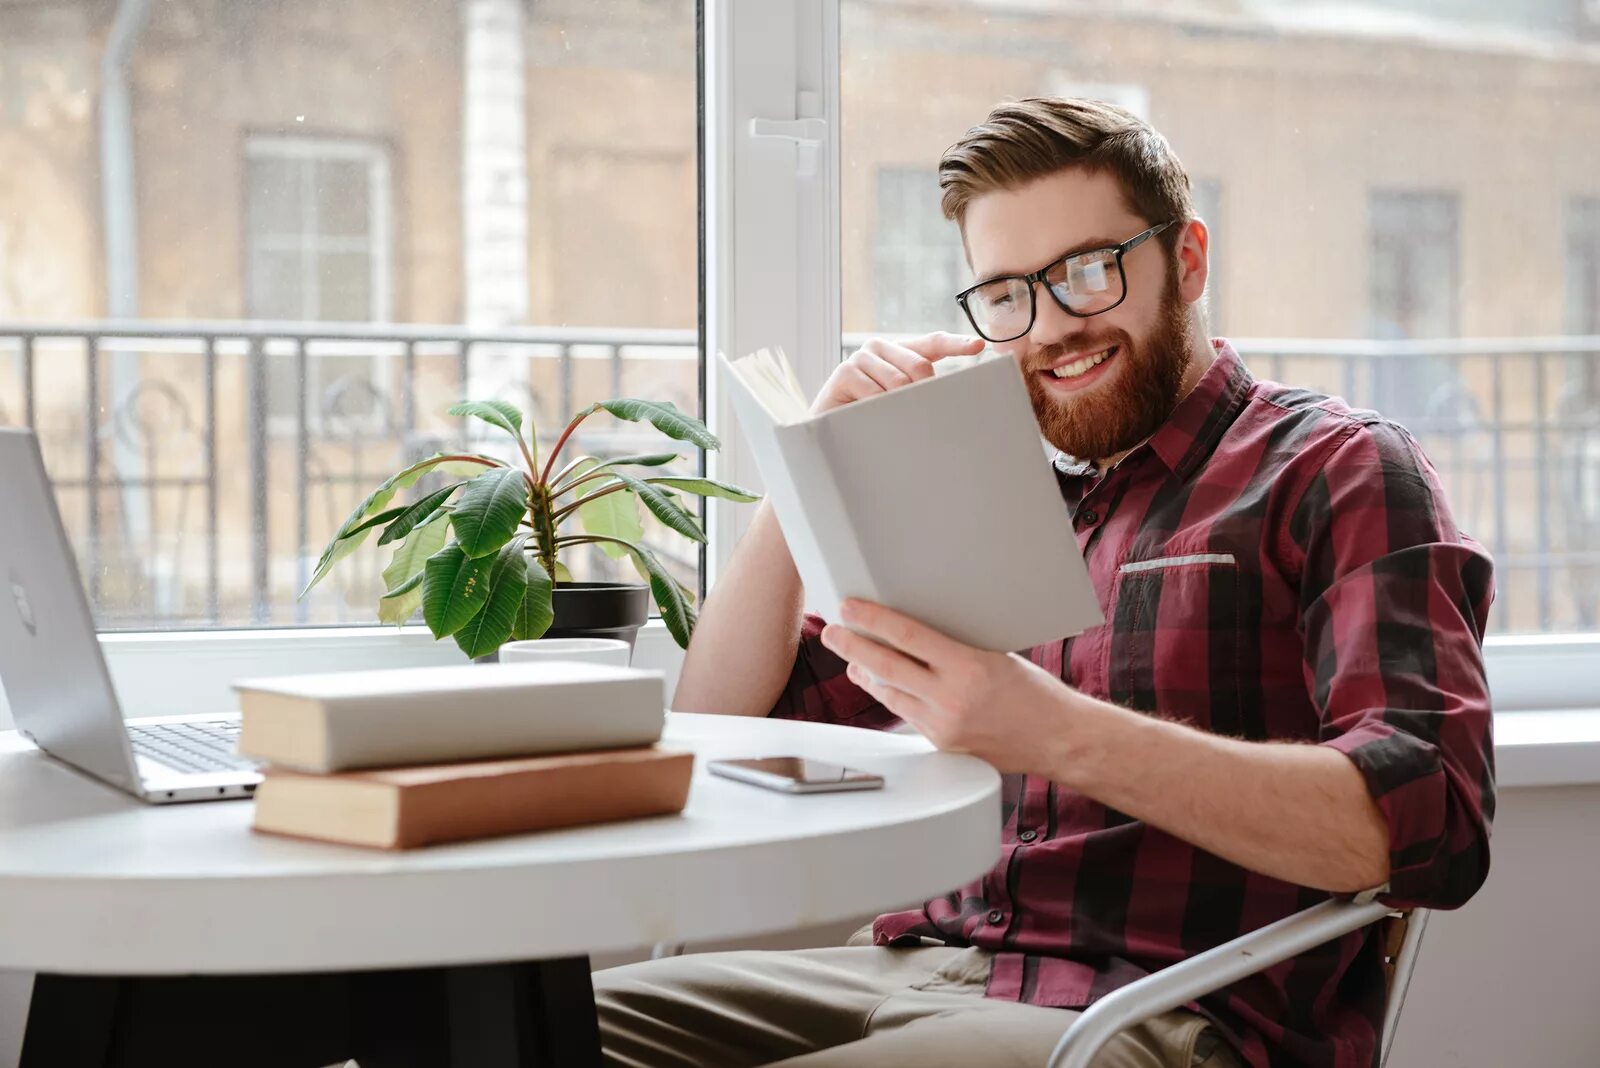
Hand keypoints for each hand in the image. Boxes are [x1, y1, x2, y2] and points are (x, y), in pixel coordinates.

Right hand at [809, 332, 984, 415]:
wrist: (826, 428)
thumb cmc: (867, 416)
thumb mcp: (898, 402)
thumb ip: (918, 391)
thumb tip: (944, 395)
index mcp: (899, 352)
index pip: (933, 343)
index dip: (957, 344)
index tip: (979, 346)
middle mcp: (880, 348)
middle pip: (920, 366)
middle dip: (923, 392)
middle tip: (917, 414)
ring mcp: (861, 357)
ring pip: (899, 383)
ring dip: (899, 406)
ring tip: (886, 418)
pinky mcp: (845, 372)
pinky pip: (876, 394)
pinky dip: (877, 409)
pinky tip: (868, 415)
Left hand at [819, 599, 1078, 776]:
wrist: (1057, 739)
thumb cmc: (1033, 692)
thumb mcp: (994, 655)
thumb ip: (953, 648)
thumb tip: (911, 633)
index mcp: (969, 667)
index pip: (908, 637)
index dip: (872, 620)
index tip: (849, 607)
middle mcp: (952, 698)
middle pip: (885, 668)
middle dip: (851, 647)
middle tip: (831, 631)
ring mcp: (944, 726)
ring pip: (889, 694)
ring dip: (865, 674)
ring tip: (849, 657)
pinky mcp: (941, 746)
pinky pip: (905, 715)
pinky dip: (890, 696)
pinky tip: (878, 683)